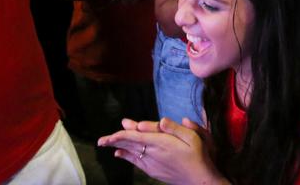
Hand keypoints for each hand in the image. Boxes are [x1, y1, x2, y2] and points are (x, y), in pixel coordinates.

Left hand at [98, 117, 222, 183]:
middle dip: (115, 141)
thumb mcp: (192, 137)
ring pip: (131, 153)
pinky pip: (135, 162)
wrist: (199, 179)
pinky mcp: (153, 171)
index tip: (113, 130)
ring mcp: (152, 164)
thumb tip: (161, 120)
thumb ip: (175, 128)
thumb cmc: (198, 155)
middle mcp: (153, 153)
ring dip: (118, 147)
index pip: (136, 137)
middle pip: (130, 145)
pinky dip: (126, 156)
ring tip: (106, 143)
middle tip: (101, 141)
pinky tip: (119, 153)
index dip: (122, 133)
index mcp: (161, 143)